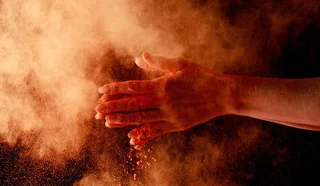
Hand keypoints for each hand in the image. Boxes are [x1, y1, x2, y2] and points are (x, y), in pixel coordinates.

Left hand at [95, 52, 235, 147]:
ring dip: (122, 121)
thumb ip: (158, 63)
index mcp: (162, 85)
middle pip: (132, 105)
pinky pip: (155, 131)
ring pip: (140, 119)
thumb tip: (139, 58)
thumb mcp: (180, 64)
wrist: (223, 95)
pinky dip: (143, 135)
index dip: (116, 89)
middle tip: (97, 110)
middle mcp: (162, 101)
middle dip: (113, 107)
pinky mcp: (176, 125)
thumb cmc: (202, 76)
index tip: (101, 91)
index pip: (133, 87)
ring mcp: (168, 115)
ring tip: (107, 122)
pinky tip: (131, 138)